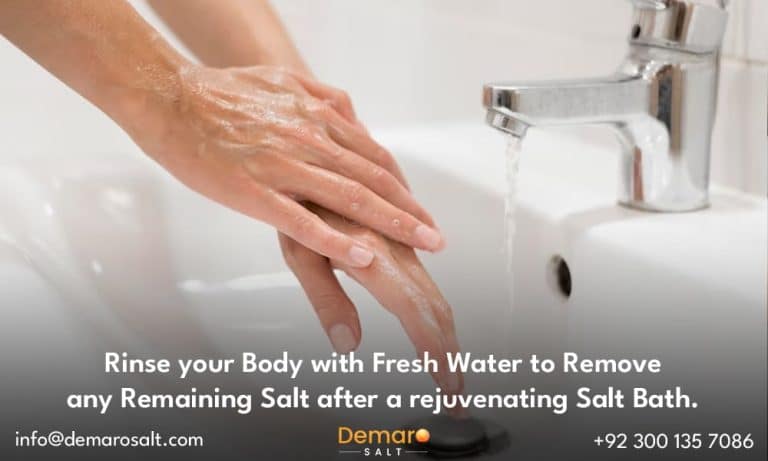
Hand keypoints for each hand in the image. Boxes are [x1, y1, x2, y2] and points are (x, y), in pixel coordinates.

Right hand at [142, 65, 442, 267]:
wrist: (169, 97)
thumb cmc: (222, 92)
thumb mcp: (282, 81)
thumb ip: (321, 97)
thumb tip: (352, 113)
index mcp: (316, 117)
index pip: (373, 156)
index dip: (402, 187)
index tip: (420, 210)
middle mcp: (308, 140)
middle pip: (373, 179)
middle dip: (410, 211)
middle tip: (436, 237)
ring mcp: (283, 166)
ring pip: (349, 197)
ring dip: (391, 224)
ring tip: (421, 246)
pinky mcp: (253, 191)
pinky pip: (301, 220)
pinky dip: (336, 239)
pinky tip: (361, 256)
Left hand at [279, 205, 462, 394]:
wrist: (300, 147)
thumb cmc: (292, 200)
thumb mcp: (301, 254)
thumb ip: (329, 298)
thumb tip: (349, 344)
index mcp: (375, 257)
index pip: (418, 315)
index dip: (438, 354)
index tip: (450, 386)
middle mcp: (397, 248)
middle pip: (435, 307)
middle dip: (450, 353)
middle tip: (457, 391)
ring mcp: (401, 238)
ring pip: (432, 288)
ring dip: (445, 331)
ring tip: (449, 363)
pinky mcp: (402, 229)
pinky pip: (424, 267)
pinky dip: (434, 300)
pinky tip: (436, 320)